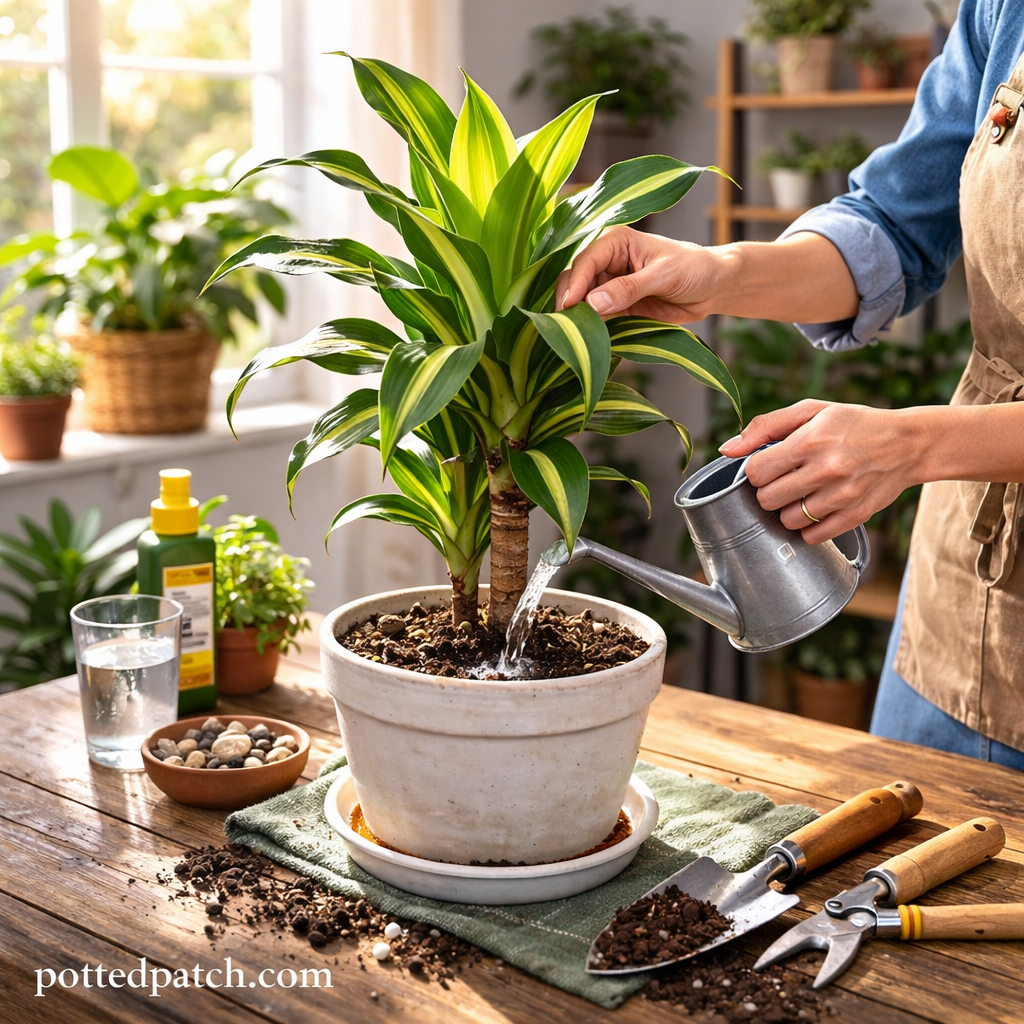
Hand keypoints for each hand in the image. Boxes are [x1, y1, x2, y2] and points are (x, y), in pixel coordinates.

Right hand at [554, 226, 725, 322]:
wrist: (712, 287)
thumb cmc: (693, 268)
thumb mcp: (663, 275)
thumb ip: (628, 288)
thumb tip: (593, 303)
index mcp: (616, 242)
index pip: (585, 261)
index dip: (575, 285)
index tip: (569, 308)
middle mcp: (607, 261)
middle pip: (576, 281)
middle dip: (570, 301)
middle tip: (568, 325)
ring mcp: (610, 285)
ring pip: (582, 302)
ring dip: (579, 317)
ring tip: (577, 334)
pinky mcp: (616, 306)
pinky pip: (596, 317)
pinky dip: (592, 327)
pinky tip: (590, 338)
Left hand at [719, 400, 919, 542]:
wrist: (907, 443)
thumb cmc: (853, 424)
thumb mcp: (810, 412)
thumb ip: (764, 427)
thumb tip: (727, 450)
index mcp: (810, 441)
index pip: (756, 472)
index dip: (756, 471)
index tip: (768, 467)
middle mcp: (826, 469)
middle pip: (767, 500)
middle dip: (770, 491)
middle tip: (784, 481)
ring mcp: (842, 495)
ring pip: (787, 520)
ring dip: (788, 510)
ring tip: (802, 494)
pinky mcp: (856, 515)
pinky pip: (813, 535)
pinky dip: (808, 526)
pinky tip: (816, 508)